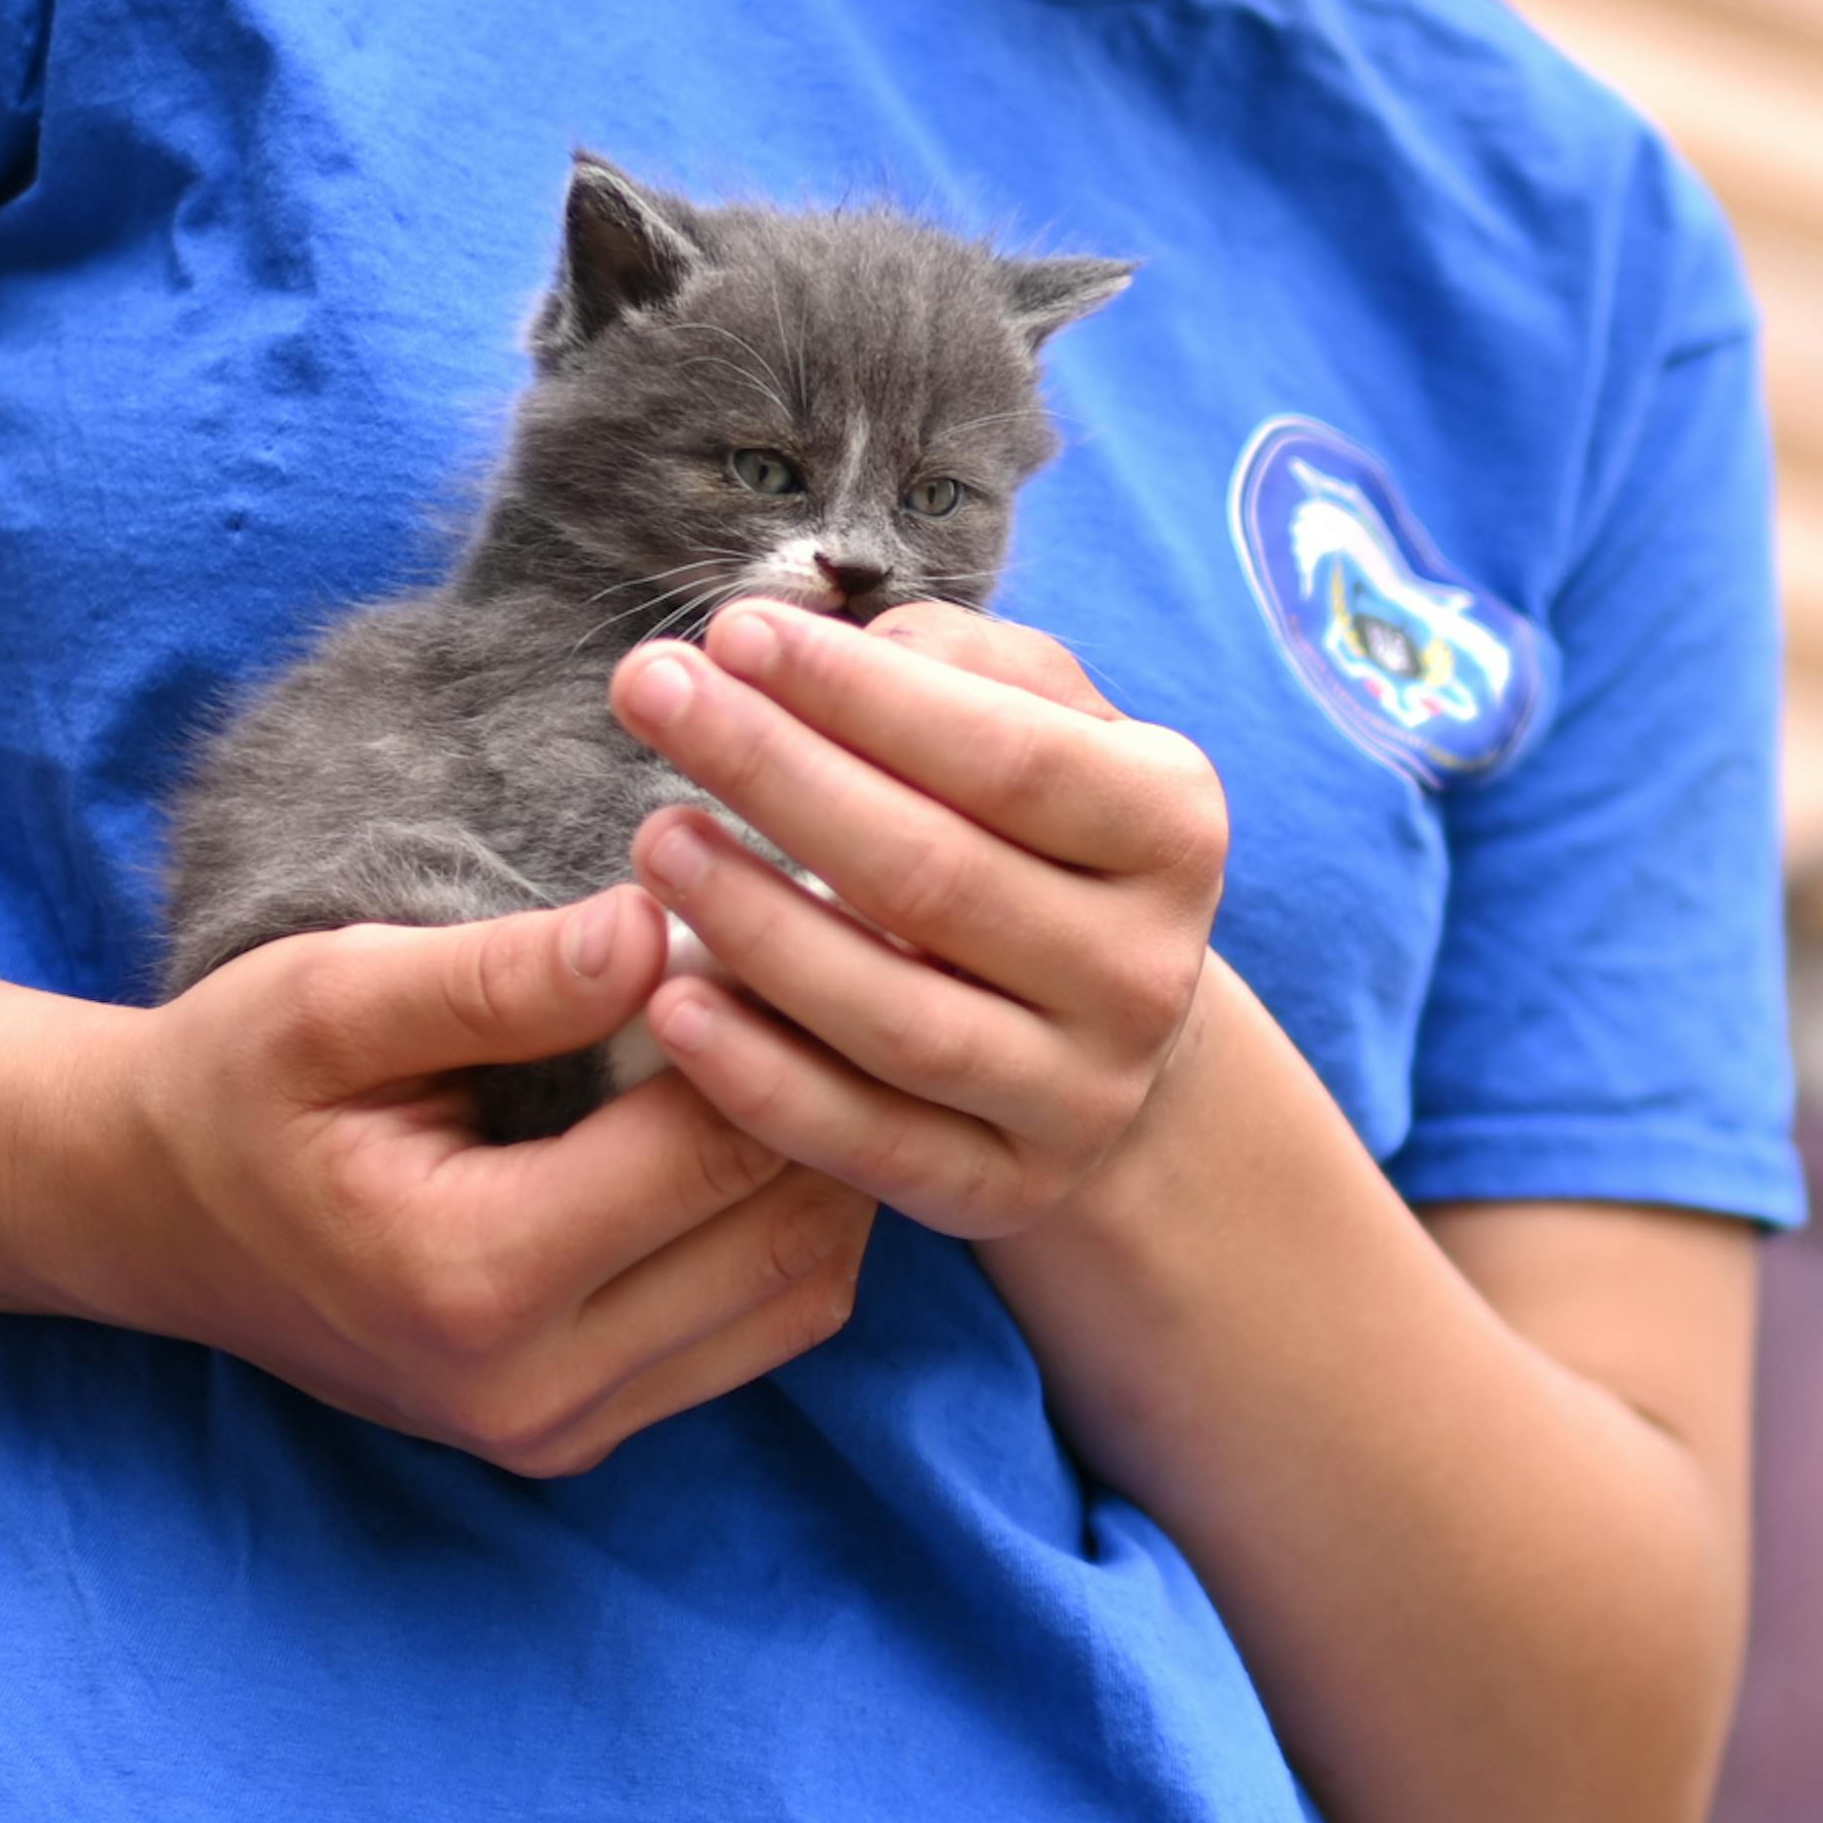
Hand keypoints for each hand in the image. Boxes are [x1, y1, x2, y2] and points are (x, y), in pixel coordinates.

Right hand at [81, 882, 872, 1470]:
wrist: (148, 1217)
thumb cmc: (233, 1087)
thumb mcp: (330, 999)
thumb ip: (496, 978)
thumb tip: (659, 928)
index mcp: (472, 1278)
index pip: (716, 1146)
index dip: (778, 1023)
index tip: (797, 916)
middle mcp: (534, 1389)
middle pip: (783, 1230)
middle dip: (827, 1092)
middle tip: (840, 964)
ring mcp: (566, 1430)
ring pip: (801, 1292)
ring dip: (833, 1166)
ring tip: (817, 1037)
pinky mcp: (587, 1434)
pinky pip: (762, 1331)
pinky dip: (791, 1227)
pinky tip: (770, 1122)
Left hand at [605, 600, 1230, 1240]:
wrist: (1097, 1033)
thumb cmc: (1030, 837)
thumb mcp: (1040, 726)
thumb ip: (960, 665)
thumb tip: (845, 648)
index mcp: (1172, 827)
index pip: (1005, 755)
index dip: (860, 693)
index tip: (730, 632)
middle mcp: (1146, 968)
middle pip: (934, 875)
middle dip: (775, 773)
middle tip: (650, 695)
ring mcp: (1083, 1094)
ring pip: (898, 1017)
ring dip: (758, 925)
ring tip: (653, 839)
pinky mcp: (1006, 1189)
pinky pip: (867, 1141)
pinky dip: (762, 1079)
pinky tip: (671, 1006)